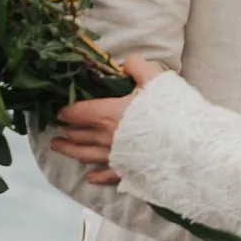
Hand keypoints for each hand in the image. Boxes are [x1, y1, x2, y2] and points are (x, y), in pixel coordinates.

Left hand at [49, 57, 162, 176]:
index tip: (58, 112)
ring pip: (87, 155)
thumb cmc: (168, 111)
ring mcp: (116, 157)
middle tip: (53, 133)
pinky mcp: (128, 171)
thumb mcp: (153, 78)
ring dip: (71, 152)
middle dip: (65, 133)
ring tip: (58, 148)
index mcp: (110, 113)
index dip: (68, 112)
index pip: (81, 112)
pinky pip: (107, 175)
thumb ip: (136, 66)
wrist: (186, 145)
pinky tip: (89, 177)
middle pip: (79, 135)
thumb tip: (124, 63)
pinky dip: (96, 176)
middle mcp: (107, 137)